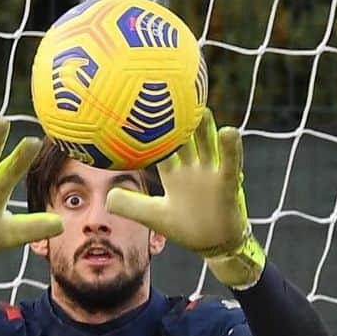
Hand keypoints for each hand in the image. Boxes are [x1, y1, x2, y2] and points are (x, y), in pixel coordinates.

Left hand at [106, 109, 265, 288]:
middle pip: (185, 138)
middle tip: (170, 89)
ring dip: (204, 127)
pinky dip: (230, 149)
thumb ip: (131, 207)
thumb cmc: (186, 228)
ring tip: (200, 106)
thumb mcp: (154, 217)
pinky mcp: (227, 184)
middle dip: (179, 117)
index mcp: (175, 173)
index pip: (160, 146)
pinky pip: (229, 164)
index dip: (151, 127)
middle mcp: (193, 167)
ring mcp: (211, 173)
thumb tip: (106, 199)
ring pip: (207, 144)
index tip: (140, 102)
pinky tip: (229, 131)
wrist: (214, 246)